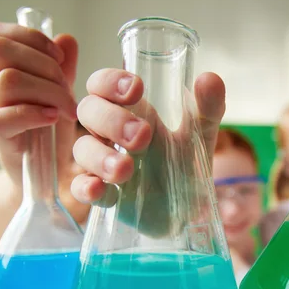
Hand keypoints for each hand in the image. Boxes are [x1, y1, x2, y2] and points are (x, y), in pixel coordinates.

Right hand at [0, 23, 80, 191]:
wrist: (50, 176)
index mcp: (4, 70)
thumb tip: (66, 40)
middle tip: (69, 90)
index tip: (59, 56)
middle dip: (44, 64)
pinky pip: (2, 118)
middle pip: (0, 50)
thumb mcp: (61, 94)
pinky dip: (33, 114)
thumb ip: (63, 67)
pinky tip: (53, 118)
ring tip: (68, 109)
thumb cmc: (53, 132)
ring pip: (6, 80)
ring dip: (47, 91)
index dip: (30, 38)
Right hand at [70, 69, 225, 232]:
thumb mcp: (201, 135)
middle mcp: (109, 134)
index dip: (109, 81)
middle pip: (88, 111)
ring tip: (128, 169)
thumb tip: (208, 78)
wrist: (188, 210)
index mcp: (129, 111)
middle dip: (111, 120)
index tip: (136, 89)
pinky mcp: (102, 195)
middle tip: (143, 136)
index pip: (102, 84)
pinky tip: (100, 189)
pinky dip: (86, 187)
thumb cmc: (185, 164)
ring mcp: (102, 164)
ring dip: (100, 156)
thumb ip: (208, 107)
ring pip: (81, 149)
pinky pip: (80, 188)